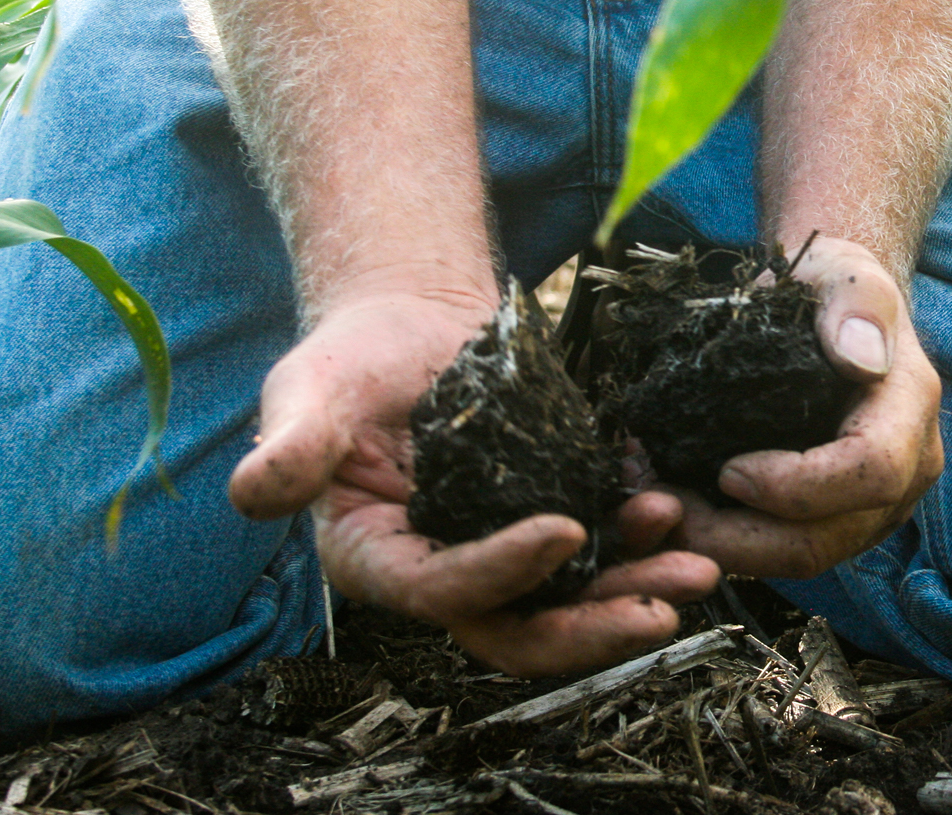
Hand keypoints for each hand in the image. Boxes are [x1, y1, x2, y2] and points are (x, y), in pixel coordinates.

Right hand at [228, 282, 719, 675]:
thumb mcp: (310, 389)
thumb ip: (291, 446)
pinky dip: (643, 538)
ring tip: (698, 566)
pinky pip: (603, 548)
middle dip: (593, 626)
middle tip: (666, 606)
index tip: (563, 529)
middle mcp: (444, 571)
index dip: (500, 572)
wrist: (410, 324)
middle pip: (519, 627)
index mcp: (377, 558)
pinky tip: (678, 509)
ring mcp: (502, 550)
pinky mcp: (551, 514)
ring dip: (636, 589)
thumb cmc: (350, 357)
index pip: (440, 590)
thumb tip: (254, 493)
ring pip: (573, 598)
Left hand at [671, 236, 944, 578]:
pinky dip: (726, 540)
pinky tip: (678, 505)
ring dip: (721, 546)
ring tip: (658, 504)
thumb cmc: (833, 288)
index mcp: (909, 410)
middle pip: (826, 540)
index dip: (797, 485)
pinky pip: (784, 550)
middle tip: (662, 506)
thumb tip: (861, 357)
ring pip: (800, 558)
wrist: (836, 310)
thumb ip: (855, 302)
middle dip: (736, 539)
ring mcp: (874, 504)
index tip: (727, 468)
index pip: (870, 472)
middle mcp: (905, 470)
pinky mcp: (839, 518)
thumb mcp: (840, 271)